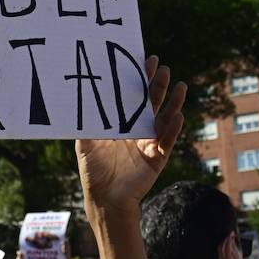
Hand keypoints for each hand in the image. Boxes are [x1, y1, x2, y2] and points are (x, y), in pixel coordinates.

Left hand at [75, 56, 185, 212]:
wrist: (103, 198)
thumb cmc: (93, 170)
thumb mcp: (85, 143)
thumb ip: (85, 124)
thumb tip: (77, 100)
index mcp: (123, 124)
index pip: (132, 97)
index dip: (138, 80)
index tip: (142, 61)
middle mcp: (138, 130)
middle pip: (151, 103)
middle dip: (156, 85)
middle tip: (161, 67)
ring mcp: (149, 143)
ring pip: (165, 119)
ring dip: (173, 103)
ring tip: (181, 86)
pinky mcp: (157, 158)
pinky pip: (167, 141)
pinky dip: (173, 128)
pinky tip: (178, 115)